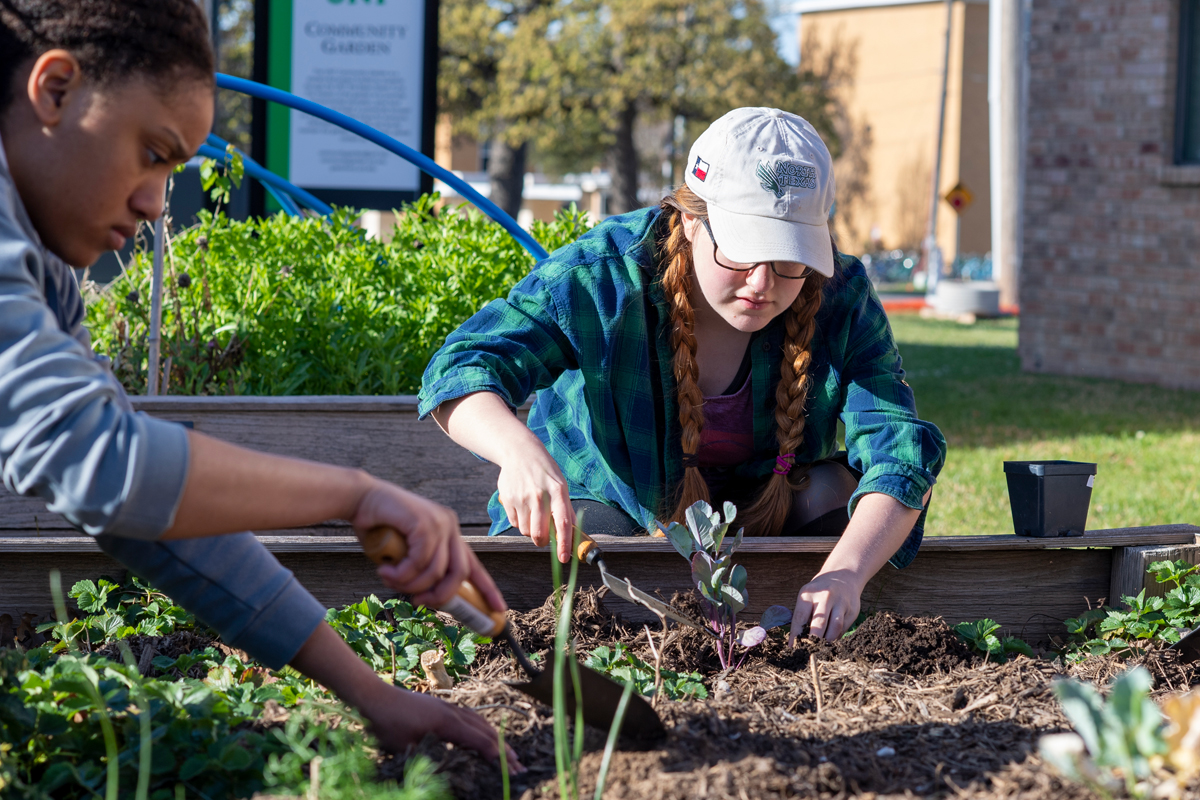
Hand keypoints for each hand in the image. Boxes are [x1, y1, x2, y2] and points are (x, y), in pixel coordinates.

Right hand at [351, 479, 505, 612]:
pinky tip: (386, 571)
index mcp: (449, 534)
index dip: (487, 589)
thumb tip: (426, 598)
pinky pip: (420, 561)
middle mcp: (449, 526)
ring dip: (411, 585)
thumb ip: (420, 570)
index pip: (474, 565)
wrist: (360, 499)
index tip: (499, 608)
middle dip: (440, 596)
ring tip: (390, 580)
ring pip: (437, 571)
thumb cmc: (379, 528)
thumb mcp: (406, 553)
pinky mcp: (425, 522)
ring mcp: (439, 522)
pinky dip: (402, 574)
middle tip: (418, 602)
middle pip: (460, 573)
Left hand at [366, 684, 524, 773]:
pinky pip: (471, 718)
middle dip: (504, 750)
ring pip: (480, 723)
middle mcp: (453, 712)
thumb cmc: (386, 724)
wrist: (374, 697)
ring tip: (509, 754)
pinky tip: (484, 737)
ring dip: (496, 739)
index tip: (511, 770)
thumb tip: (446, 773)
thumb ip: (428, 759)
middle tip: (520, 766)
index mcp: (447, 722)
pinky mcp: (442, 707)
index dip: (496, 756)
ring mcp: (448, 708)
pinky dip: (483, 730)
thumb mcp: (405, 748)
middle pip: (485, 731)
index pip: (479, 740)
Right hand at [496, 437, 575, 561]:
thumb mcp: (561, 484)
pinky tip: (522, 506)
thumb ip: (565, 508)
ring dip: (530, 529)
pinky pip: (515, 523)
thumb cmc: (545, 471)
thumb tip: (572, 533)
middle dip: (542, 542)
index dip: (564, 544)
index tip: (564, 558)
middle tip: (544, 538)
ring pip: (526, 531)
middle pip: (539, 534)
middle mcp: (540, 495)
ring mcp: (522, 497)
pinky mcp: (508, 499)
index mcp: (558, 491)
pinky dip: (520, 521)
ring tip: (533, 513)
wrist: (520, 452)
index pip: (563, 523)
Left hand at [788, 568, 863, 643]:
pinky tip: (832, 640)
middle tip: (809, 652)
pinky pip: (843, 628)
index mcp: (809, 594)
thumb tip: (797, 641)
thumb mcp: (808, 596)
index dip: (796, 635)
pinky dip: (836, 637)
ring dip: (827, 641)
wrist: (844, 576)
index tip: (793, 648)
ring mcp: (840, 603)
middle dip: (814, 640)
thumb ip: (803, 615)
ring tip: (821, 648)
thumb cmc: (819, 591)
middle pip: (819, 624)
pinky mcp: (852, 610)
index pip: (800, 617)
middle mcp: (825, 597)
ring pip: (834, 628)